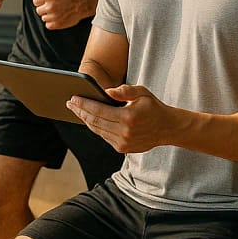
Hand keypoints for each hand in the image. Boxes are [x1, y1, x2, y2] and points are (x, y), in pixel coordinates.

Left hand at [31, 0, 84, 29]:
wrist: (80, 3)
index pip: (35, 1)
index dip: (40, 1)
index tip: (46, 0)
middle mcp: (51, 6)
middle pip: (38, 10)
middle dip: (43, 8)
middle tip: (52, 6)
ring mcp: (54, 16)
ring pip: (43, 18)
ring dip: (48, 15)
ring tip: (56, 11)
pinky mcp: (58, 24)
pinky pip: (48, 25)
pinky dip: (51, 22)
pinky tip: (57, 17)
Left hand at [67, 84, 181, 152]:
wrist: (168, 128)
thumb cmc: (153, 107)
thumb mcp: (143, 93)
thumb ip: (125, 90)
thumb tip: (107, 91)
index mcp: (129, 117)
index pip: (99, 110)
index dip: (84, 104)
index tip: (72, 98)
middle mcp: (125, 132)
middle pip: (94, 121)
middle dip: (80, 111)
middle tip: (69, 103)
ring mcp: (123, 142)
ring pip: (97, 130)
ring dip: (85, 119)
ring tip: (76, 110)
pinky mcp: (123, 148)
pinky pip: (104, 136)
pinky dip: (95, 127)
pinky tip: (89, 119)